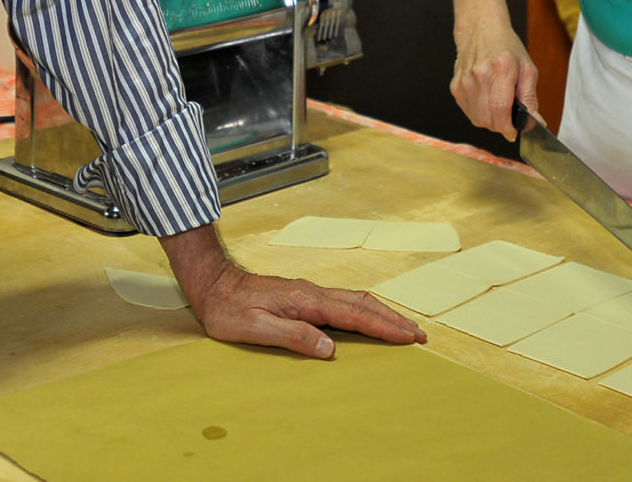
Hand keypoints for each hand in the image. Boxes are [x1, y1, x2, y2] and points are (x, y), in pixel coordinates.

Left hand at [158, 225, 424, 358]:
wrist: (212, 283)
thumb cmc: (228, 309)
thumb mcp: (255, 328)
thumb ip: (293, 336)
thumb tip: (330, 349)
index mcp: (306, 302)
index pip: (354, 316)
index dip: (384, 328)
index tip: (410, 337)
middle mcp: (312, 293)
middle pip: (363, 304)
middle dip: (393, 319)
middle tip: (419, 335)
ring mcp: (308, 292)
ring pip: (354, 300)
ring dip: (381, 313)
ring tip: (401, 328)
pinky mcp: (302, 295)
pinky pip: (342, 302)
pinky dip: (363, 310)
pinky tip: (364, 319)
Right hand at [449, 22, 537, 140]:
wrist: (481, 30)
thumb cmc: (506, 48)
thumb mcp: (527, 69)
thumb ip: (530, 98)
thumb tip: (534, 122)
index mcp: (501, 69)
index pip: (500, 109)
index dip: (508, 127)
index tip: (513, 132)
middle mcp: (479, 75)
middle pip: (487, 119)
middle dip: (500, 125)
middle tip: (508, 117)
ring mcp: (464, 81)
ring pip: (477, 119)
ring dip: (490, 120)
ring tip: (497, 106)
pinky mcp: (455, 87)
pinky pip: (468, 112)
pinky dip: (479, 113)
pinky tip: (486, 100)